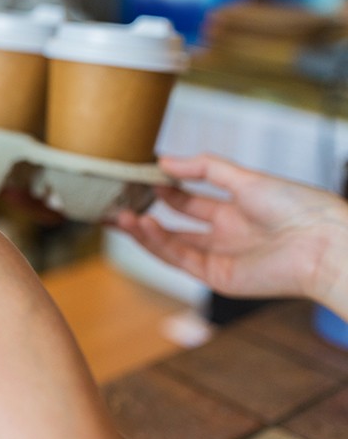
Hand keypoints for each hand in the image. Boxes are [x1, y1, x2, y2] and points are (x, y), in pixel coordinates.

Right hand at [116, 154, 347, 307]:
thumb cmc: (297, 207)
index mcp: (235, 209)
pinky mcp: (218, 277)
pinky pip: (180, 259)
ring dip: (143, 231)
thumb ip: (204, 170)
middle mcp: (224, 234)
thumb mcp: (245, 178)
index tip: (138, 176)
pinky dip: (158, 244)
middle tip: (115, 202)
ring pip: (171, 244)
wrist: (322, 243)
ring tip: (119, 216)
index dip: (163, 188)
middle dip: (144, 214)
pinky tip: (143, 226)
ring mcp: (220, 257)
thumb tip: (164, 161)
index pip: (188, 200)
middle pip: (174, 225)